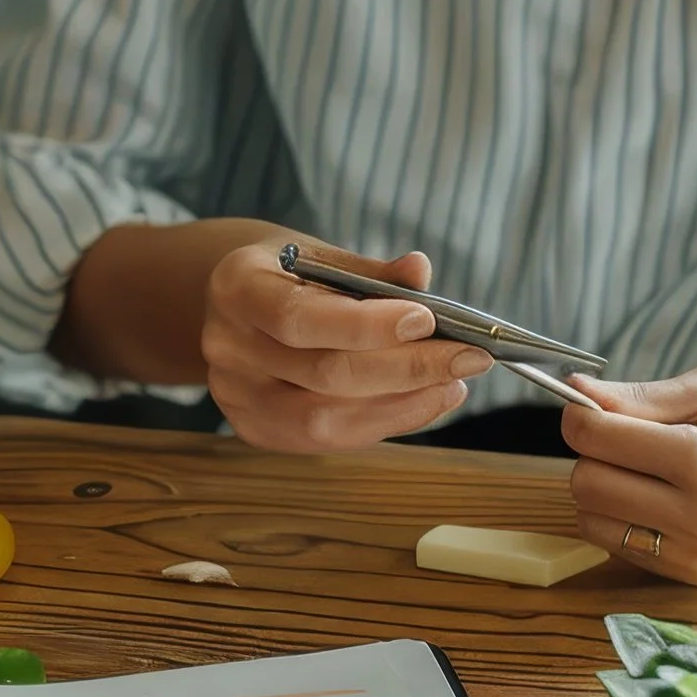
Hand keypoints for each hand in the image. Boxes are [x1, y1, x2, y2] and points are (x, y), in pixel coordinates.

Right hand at [202, 242, 488, 450]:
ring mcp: (236, 397)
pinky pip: (328, 439)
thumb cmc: (291, 276)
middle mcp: (227, 347)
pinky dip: (383, 422)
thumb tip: (420, 270)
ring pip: (328, 419)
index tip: (427, 320)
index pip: (300, 318)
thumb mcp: (324, 257)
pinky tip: (422, 401)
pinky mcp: (255, 429)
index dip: (367, 326)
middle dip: (407, 369)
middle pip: (324, 374)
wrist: (240, 307)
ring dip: (403, 403)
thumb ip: (372, 271)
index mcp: (237, 288)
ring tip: (452, 383)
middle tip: (468, 358)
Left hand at [561, 340, 696, 586]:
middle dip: (598, 451)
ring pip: (594, 521)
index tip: (593, 396)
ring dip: (609, 485)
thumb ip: (635, 399)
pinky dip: (628, 514)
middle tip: (639, 428)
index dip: (584, 411)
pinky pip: (622, 544)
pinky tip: (670, 491)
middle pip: (587, 484)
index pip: (597, 440)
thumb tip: (572, 394)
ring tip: (660, 461)